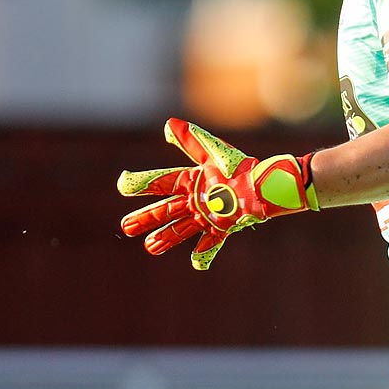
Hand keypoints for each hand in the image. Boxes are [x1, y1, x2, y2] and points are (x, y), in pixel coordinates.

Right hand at [117, 118, 317, 269]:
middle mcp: (194, 199)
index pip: (161, 182)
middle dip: (145, 218)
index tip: (123, 186)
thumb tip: (168, 125)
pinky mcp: (222, 227)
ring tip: (150, 248)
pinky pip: (211, 242)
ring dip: (166, 238)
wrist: (265, 184)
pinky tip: (196, 264)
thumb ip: (192, 140)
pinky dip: (205, 253)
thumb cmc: (240, 166)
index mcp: (191, 180)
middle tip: (126, 227)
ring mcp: (206, 215)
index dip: (142, 183)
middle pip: (165, 210)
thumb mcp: (214, 152)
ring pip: (181, 228)